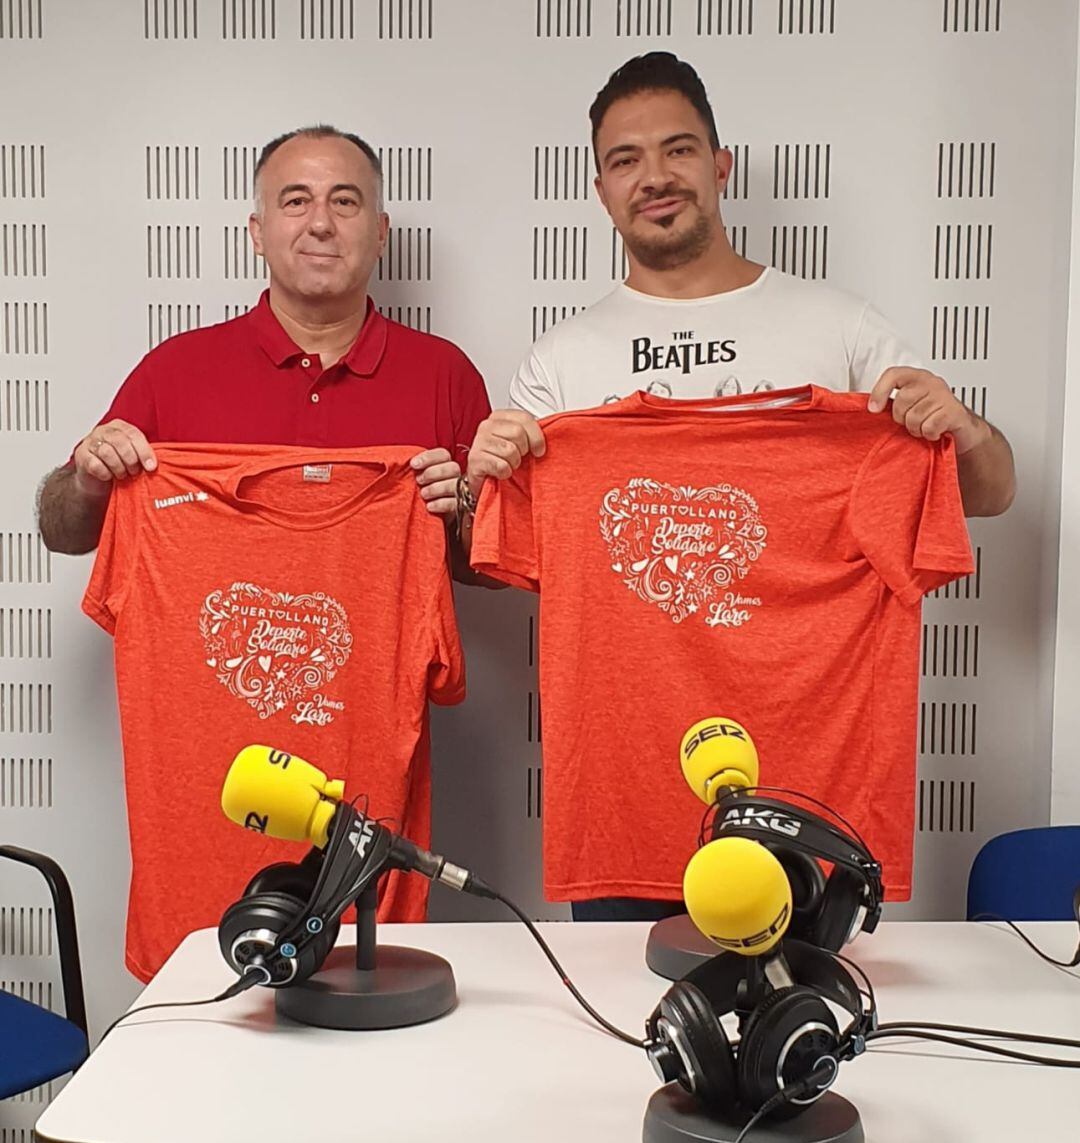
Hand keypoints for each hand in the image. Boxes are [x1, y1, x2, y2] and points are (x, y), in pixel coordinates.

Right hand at [74, 420, 156, 494]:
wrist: (96, 480)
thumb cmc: (119, 466)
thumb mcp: (133, 456)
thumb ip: (142, 454)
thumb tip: (155, 464)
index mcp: (119, 426)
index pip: (133, 434)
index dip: (144, 451)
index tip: (151, 467)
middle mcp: (103, 431)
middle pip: (120, 442)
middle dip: (131, 460)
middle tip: (135, 472)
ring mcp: (90, 442)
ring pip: (107, 453)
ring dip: (118, 468)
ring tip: (122, 475)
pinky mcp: (81, 455)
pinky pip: (95, 464)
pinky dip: (105, 473)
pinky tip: (109, 476)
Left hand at [410, 448, 460, 517]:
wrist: (428, 522)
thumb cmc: (420, 498)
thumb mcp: (417, 482)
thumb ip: (415, 471)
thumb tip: (397, 463)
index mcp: (444, 466)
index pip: (442, 455)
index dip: (429, 457)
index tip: (414, 464)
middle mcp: (455, 477)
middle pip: (452, 467)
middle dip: (433, 473)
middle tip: (419, 480)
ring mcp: (460, 492)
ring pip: (455, 484)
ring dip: (436, 488)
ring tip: (423, 494)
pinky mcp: (460, 508)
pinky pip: (455, 503)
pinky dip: (441, 503)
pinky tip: (430, 506)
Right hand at [466, 409, 545, 496]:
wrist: (483, 480)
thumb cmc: (502, 461)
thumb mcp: (517, 443)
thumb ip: (529, 434)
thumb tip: (550, 434)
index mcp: (499, 417)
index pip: (524, 418)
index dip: (536, 436)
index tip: (539, 450)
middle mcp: (487, 426)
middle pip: (518, 433)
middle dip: (523, 451)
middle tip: (517, 458)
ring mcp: (479, 442)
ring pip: (510, 450)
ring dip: (514, 464)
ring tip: (507, 465)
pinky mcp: (475, 459)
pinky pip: (501, 466)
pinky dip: (505, 473)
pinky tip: (500, 472)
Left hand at [867, 367, 990, 454]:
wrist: (963, 430)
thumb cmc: (933, 418)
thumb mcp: (911, 406)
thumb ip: (894, 403)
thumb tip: (871, 409)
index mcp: (917, 378)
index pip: (894, 374)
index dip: (880, 391)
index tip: (873, 408)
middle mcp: (931, 382)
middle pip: (901, 401)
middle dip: (903, 418)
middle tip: (912, 421)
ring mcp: (943, 395)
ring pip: (914, 417)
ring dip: (917, 429)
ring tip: (925, 426)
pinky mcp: (953, 410)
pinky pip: (928, 427)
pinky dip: (929, 434)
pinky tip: (935, 431)